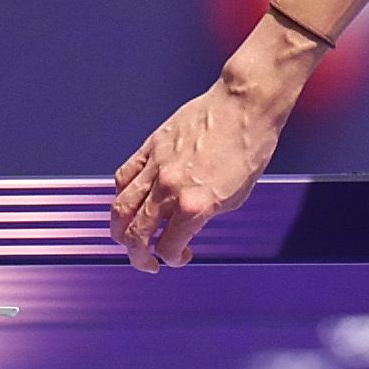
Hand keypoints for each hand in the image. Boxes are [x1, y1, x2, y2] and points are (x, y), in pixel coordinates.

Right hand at [112, 77, 285, 270]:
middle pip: (136, 234)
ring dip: (119, 231)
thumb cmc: (249, 147)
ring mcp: (156, 167)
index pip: (168, 247)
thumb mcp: (236, 196)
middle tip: (146, 261)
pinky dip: (121, 194)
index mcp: (196, 205)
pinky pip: (123, 177)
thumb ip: (206, 215)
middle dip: (138, 255)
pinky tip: (129, 201)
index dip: (171, 259)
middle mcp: (171, 189)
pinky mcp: (149, 148)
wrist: (244, 107)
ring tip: (126, 237)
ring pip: (121, 209)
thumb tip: (188, 226)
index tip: (177, 256)